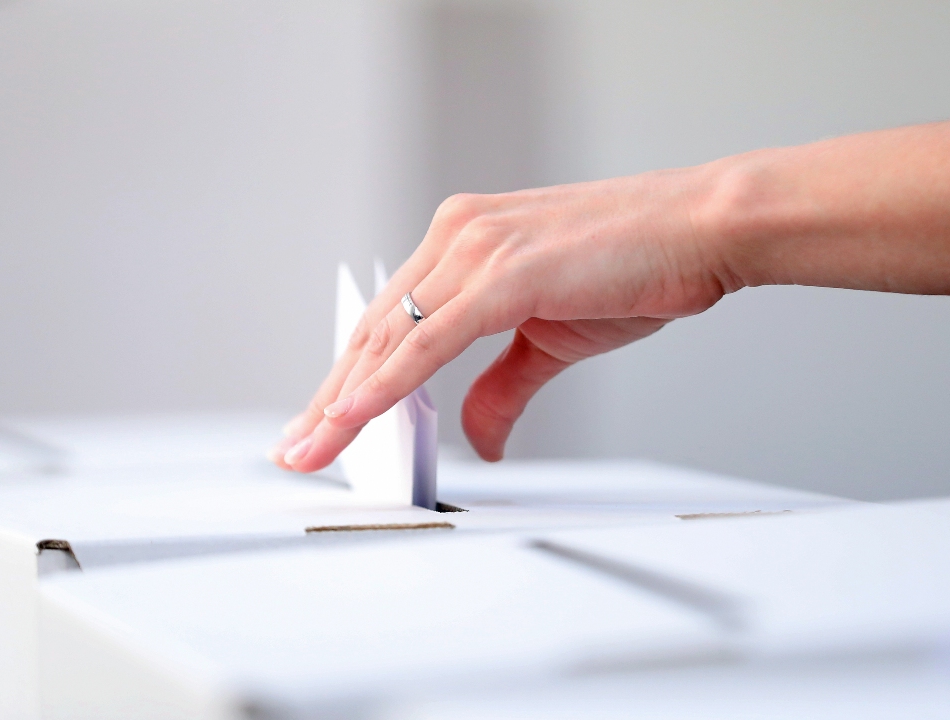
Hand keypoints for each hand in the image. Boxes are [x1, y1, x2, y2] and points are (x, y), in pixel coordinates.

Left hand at [271, 165, 731, 471]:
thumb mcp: (549, 340)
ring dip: (344, 402)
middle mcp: (457, 238)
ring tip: (311, 450)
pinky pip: (431, 341)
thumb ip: (502, 386)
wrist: (703, 229)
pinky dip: (389, 382)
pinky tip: (355, 415)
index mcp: (462, 243)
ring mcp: (477, 251)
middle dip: (329, 400)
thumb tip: (480, 437)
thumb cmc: (636, 265)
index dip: (350, 379)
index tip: (324, 423)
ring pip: (390, 339)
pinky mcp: (505, 274)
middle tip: (297, 449)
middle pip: (374, 334)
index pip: (388, 325)